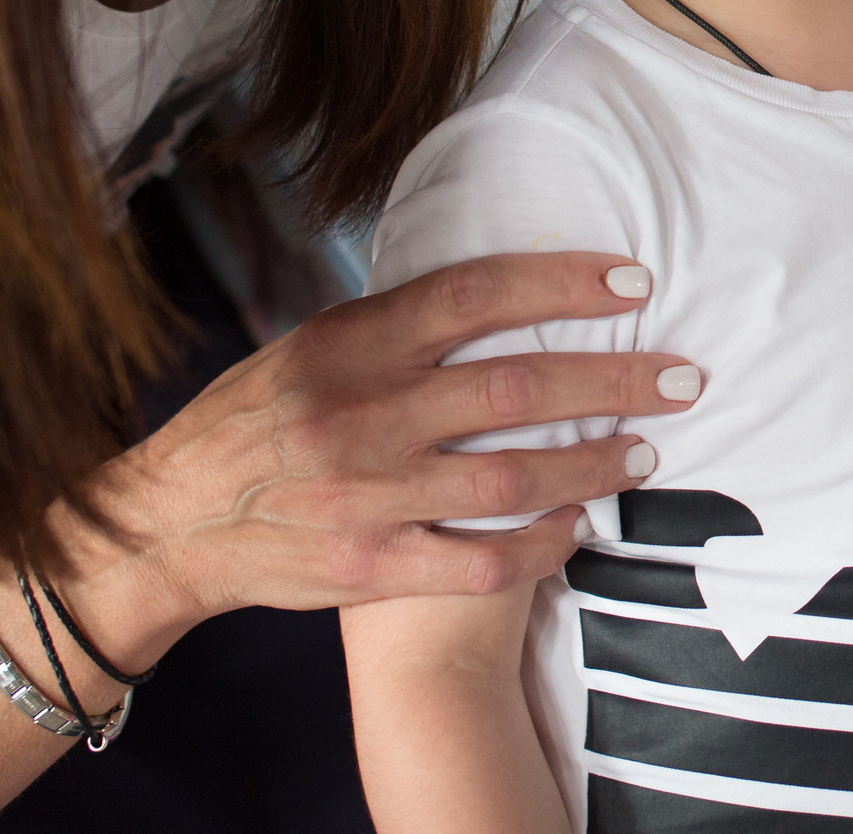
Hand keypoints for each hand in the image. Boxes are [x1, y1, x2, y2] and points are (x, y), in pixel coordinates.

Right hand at [34, 251, 698, 668]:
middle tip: (682, 375)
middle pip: (514, 390)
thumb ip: (397, 323)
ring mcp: (367, 496)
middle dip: (612, 381)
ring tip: (647, 451)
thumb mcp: (310, 344)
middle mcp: (362, 414)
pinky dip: (540, 547)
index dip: (561, 284)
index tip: (633, 285)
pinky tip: (582, 528)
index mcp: (350, 344)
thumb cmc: (254, 422)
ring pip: (510, 480)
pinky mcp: (369, 567)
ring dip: (592, 465)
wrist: (169, 524)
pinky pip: (478, 563)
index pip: (474, 296)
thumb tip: (500, 284)